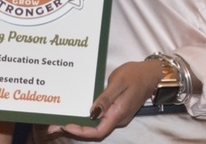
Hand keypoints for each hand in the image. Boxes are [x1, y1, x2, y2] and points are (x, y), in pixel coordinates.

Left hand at [44, 59, 162, 139]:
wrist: (151, 73)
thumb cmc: (135, 75)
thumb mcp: (119, 82)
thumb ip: (106, 98)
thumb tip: (91, 113)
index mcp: (118, 114)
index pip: (98, 132)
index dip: (81, 131)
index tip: (66, 125)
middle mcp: (117, 118)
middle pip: (94, 130)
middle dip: (75, 129)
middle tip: (54, 123)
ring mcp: (116, 115)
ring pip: (95, 125)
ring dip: (79, 123)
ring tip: (60, 118)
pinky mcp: (115, 109)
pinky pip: (99, 117)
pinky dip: (86, 116)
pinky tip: (76, 109)